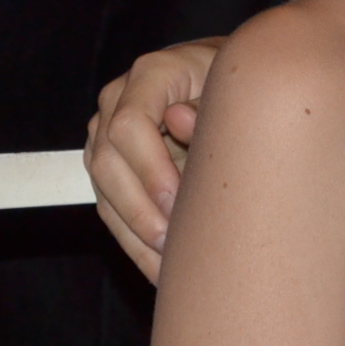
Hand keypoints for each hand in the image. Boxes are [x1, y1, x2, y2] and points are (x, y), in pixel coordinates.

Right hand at [85, 39, 220, 281]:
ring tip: (169, 268)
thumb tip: (178, 120)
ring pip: (104, 191)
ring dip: (134, 235)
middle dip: (139, 210)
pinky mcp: (110, 164)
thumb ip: (211, 103)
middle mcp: (119, 101)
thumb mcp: (238, 83)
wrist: (231, 80)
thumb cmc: (240, 84)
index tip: (177, 202)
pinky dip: (135, 242)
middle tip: (173, 245)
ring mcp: (108, 133)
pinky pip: (111, 208)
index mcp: (151, 75)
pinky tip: (161, 270)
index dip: (150, 169)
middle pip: (107, 162)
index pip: (129, 125)